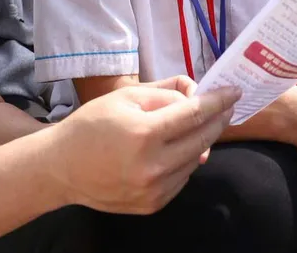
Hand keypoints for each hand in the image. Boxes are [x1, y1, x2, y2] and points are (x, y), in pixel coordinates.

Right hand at [49, 81, 238, 214]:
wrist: (62, 168)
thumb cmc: (91, 125)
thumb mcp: (125, 97)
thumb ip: (165, 93)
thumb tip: (195, 95)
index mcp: (144, 134)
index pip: (194, 114)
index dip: (218, 101)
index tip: (233, 92)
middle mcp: (153, 166)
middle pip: (202, 139)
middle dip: (218, 120)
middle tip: (227, 106)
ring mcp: (154, 190)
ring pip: (195, 160)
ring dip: (201, 141)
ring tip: (196, 126)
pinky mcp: (153, 204)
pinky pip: (182, 178)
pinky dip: (184, 161)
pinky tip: (174, 149)